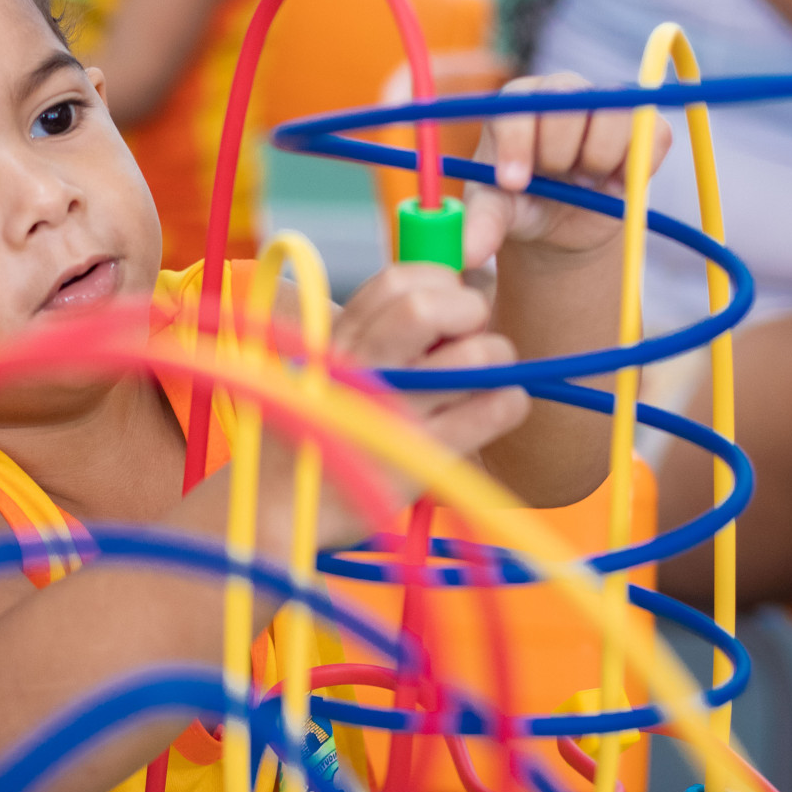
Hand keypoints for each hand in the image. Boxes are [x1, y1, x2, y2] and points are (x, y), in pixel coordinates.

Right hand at [268, 264, 525, 546]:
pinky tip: (503, 405)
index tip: (450, 298)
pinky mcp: (420, 459)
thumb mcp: (329, 368)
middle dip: (468, 309)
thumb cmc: (322, 432)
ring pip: (472, 359)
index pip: (396, 281)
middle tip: (472, 332)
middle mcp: (360, 370)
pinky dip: (508, 403)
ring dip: (498, 358)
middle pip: (425, 309)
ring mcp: (391, 415)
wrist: (283, 510)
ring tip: (489, 375)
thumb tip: (450, 297)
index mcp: (338, 341)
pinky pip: (489, 412)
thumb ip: (374, 332)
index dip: (438, 280)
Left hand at [464, 72, 671, 266]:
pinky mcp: (645, 126)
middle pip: (569, 99)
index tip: (515, 182)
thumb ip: (482, 225)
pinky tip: (612, 183)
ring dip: (598, 160)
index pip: (518, 105)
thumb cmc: (520, 205)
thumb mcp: (495, 214)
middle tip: (553, 177)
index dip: (518, 143)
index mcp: (516, 102)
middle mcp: (562, 90)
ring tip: (581, 179)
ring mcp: (607, 103)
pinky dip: (634, 167)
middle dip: (559, 153)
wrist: (559, 224)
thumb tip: (467, 254)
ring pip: (615, 115)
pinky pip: (654, 135)